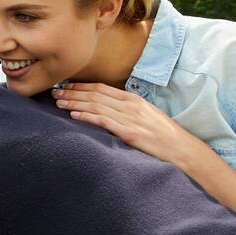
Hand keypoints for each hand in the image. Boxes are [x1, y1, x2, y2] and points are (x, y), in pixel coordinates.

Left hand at [52, 83, 200, 168]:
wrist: (181, 148)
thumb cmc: (163, 134)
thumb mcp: (146, 115)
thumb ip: (127, 109)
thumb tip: (107, 108)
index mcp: (133, 99)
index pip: (101, 88)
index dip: (81, 86)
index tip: (65, 85)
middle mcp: (130, 105)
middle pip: (95, 95)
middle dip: (72, 92)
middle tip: (54, 92)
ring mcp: (130, 118)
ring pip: (96, 106)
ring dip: (74, 103)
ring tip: (58, 102)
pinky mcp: (130, 133)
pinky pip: (104, 121)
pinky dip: (87, 116)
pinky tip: (74, 115)